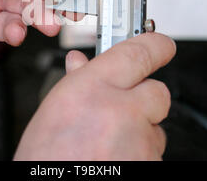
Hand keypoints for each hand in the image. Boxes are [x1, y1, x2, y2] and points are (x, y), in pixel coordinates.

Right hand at [14, 33, 175, 159]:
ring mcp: (139, 143)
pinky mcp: (150, 164)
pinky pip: (154, 152)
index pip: (137, 52)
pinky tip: (114, 159)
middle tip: (124, 109)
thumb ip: (76, 83)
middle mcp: (119, 112)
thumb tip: (82, 62)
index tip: (161, 43)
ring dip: (140, 131)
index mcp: (90, 89)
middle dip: (145, 98)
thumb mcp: (53, 112)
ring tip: (109, 144)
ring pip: (156, 127)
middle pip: (158, 91)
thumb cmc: (45, 161)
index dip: (154, 44)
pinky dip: (139, 153)